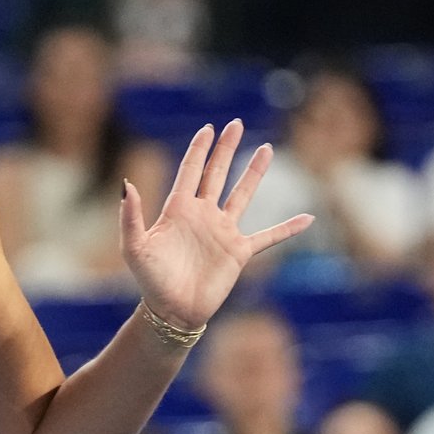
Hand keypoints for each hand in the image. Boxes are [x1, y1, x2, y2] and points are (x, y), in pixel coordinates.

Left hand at [121, 120, 312, 329]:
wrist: (172, 310)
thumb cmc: (150, 279)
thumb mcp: (134, 246)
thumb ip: (131, 215)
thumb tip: (126, 184)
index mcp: (178, 209)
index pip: (190, 171)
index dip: (199, 150)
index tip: (208, 128)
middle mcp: (203, 215)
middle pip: (217, 174)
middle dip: (226, 149)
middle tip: (236, 124)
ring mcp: (223, 231)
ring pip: (242, 195)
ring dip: (254, 173)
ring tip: (267, 149)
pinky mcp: (239, 252)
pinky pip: (268, 236)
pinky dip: (288, 228)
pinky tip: (307, 218)